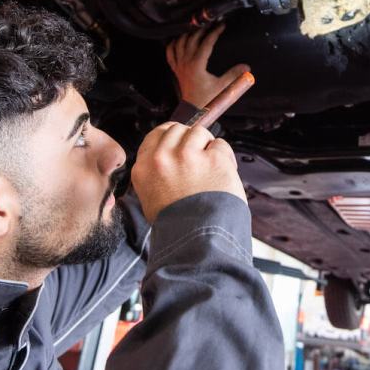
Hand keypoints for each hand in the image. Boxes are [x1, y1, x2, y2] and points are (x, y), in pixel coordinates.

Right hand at [131, 121, 245, 222]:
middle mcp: (163, 158)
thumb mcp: (150, 201)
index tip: (181, 142)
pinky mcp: (213, 159)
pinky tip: (222, 174)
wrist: (198, 240)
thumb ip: (154, 176)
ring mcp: (188, 156)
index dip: (172, 137)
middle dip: (190, 140)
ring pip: (199, 132)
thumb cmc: (178, 227)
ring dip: (207, 147)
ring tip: (210, 170)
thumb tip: (166, 161)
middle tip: (198, 158)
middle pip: (177, 129)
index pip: (156, 135)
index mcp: (144, 169)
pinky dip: (224, 157)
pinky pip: (220, 145)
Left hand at [166, 24, 250, 107]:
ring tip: (197, 28)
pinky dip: (173, 44)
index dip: (215, 32)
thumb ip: (234, 75)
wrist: (193, 109)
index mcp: (197, 64)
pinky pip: (170, 53)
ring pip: (179, 43)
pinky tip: (178, 39)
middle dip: (202, 29)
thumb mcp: (223, 87)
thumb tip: (247, 68)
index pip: (206, 43)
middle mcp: (186, 62)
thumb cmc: (207, 99)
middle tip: (211, 24)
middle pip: (192, 39)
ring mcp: (179, 65)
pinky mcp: (176, 69)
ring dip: (188, 34)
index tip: (221, 26)